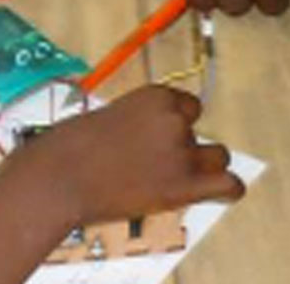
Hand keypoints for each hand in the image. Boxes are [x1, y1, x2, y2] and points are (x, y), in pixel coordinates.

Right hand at [19, 86, 243, 225]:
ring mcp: (183, 153)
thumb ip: (136, 123)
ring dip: (200, 167)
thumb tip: (147, 142)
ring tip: (170, 180)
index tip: (154, 138)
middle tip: (152, 163)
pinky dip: (223, 191)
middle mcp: (175, 120)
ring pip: (218, 157)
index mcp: (155, 96)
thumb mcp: (105, 117)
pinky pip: (230, 186)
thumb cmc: (69, 146)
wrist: (59, 178)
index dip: (172, 123)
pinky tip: (206, 194)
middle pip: (198, 132)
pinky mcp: (185, 186)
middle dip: (182, 146)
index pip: (186, 106)